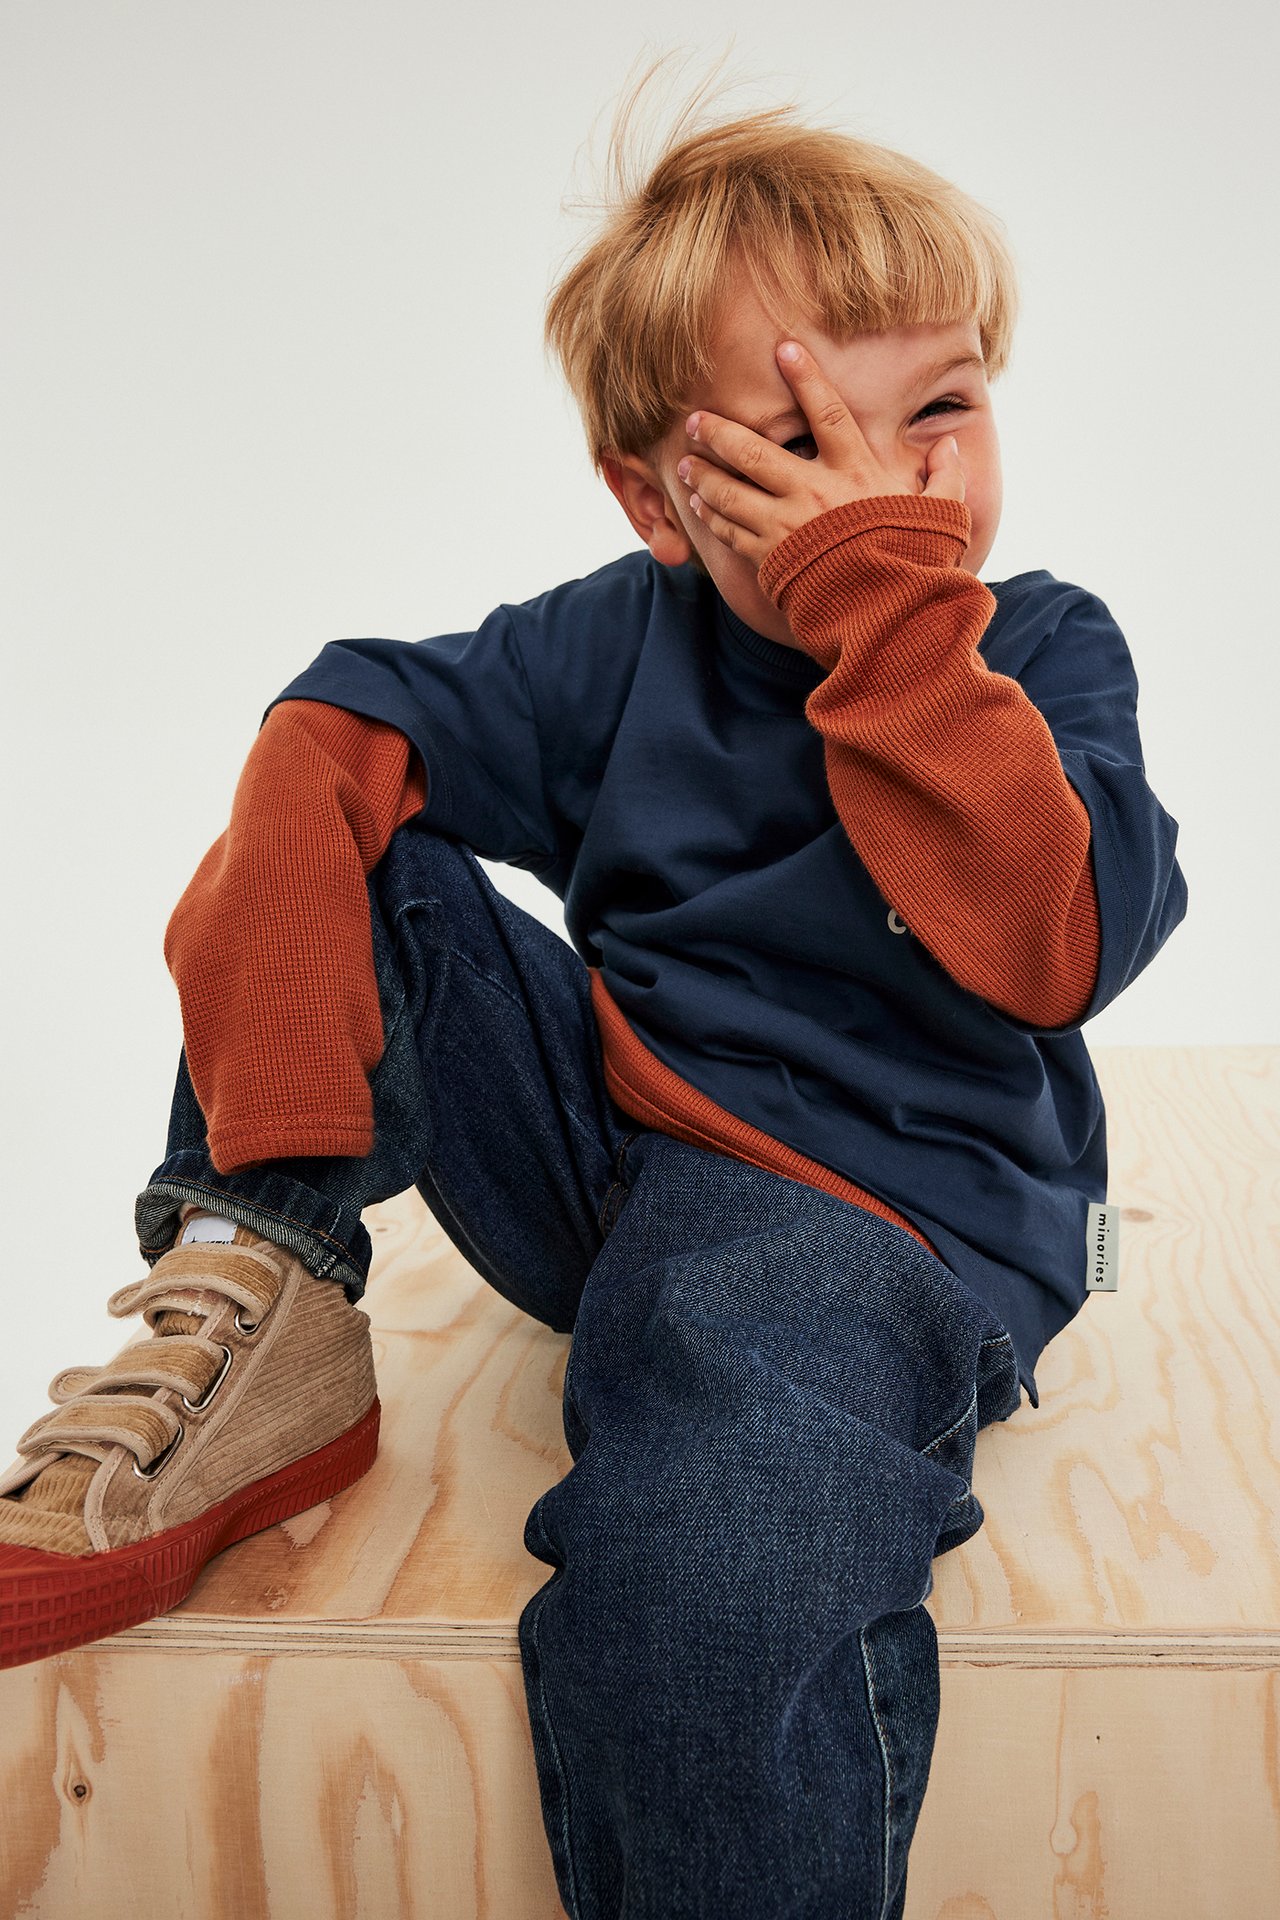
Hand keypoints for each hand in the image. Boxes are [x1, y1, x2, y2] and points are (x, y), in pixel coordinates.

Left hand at [674, 339, 965, 570]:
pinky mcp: (770, 559)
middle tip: (695, 420)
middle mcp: (813, 492)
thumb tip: (951, 446)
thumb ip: (945, 478)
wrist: (886, 615)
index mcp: (855, 472)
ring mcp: (786, 526)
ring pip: (731, 492)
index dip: (806, 378)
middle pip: (754, 451)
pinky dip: (712, 518)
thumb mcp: (942, 515)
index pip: (827, 412)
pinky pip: (732, 532)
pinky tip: (699, 507)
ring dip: (704, 475)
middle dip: (720, 432)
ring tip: (685, 464)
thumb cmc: (916, 562)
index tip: (783, 349)